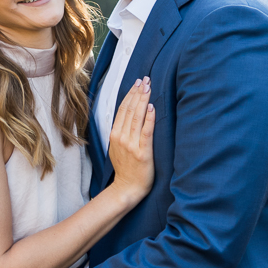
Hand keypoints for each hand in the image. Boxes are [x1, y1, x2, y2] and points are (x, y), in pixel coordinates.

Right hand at [108, 77, 154, 201]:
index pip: (123, 109)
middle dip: (138, 92)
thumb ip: (121, 132)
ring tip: (149, 86)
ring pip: (137, 117)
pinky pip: (146, 132)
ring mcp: (131, 145)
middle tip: (145, 79)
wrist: (127, 188)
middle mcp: (121, 137)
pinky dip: (149, 118)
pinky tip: (151, 107)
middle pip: (130, 109)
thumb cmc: (126, 168)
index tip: (137, 82)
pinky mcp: (142, 152)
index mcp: (115, 135)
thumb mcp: (117, 147)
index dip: (130, 94)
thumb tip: (129, 115)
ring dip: (143, 100)